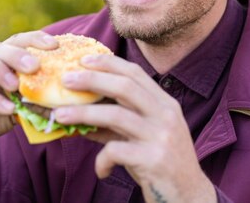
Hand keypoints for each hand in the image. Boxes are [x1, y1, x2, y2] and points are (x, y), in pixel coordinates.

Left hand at [54, 54, 215, 202]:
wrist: (189, 197)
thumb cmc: (161, 164)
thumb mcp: (142, 137)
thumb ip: (116, 124)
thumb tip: (78, 113)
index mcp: (165, 104)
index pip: (135, 73)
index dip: (108, 63)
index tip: (83, 60)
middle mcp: (166, 115)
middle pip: (125, 86)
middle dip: (92, 80)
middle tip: (66, 80)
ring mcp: (161, 136)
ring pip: (116, 116)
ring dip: (83, 114)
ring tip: (59, 116)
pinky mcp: (153, 160)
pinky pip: (116, 151)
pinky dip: (101, 160)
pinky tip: (100, 171)